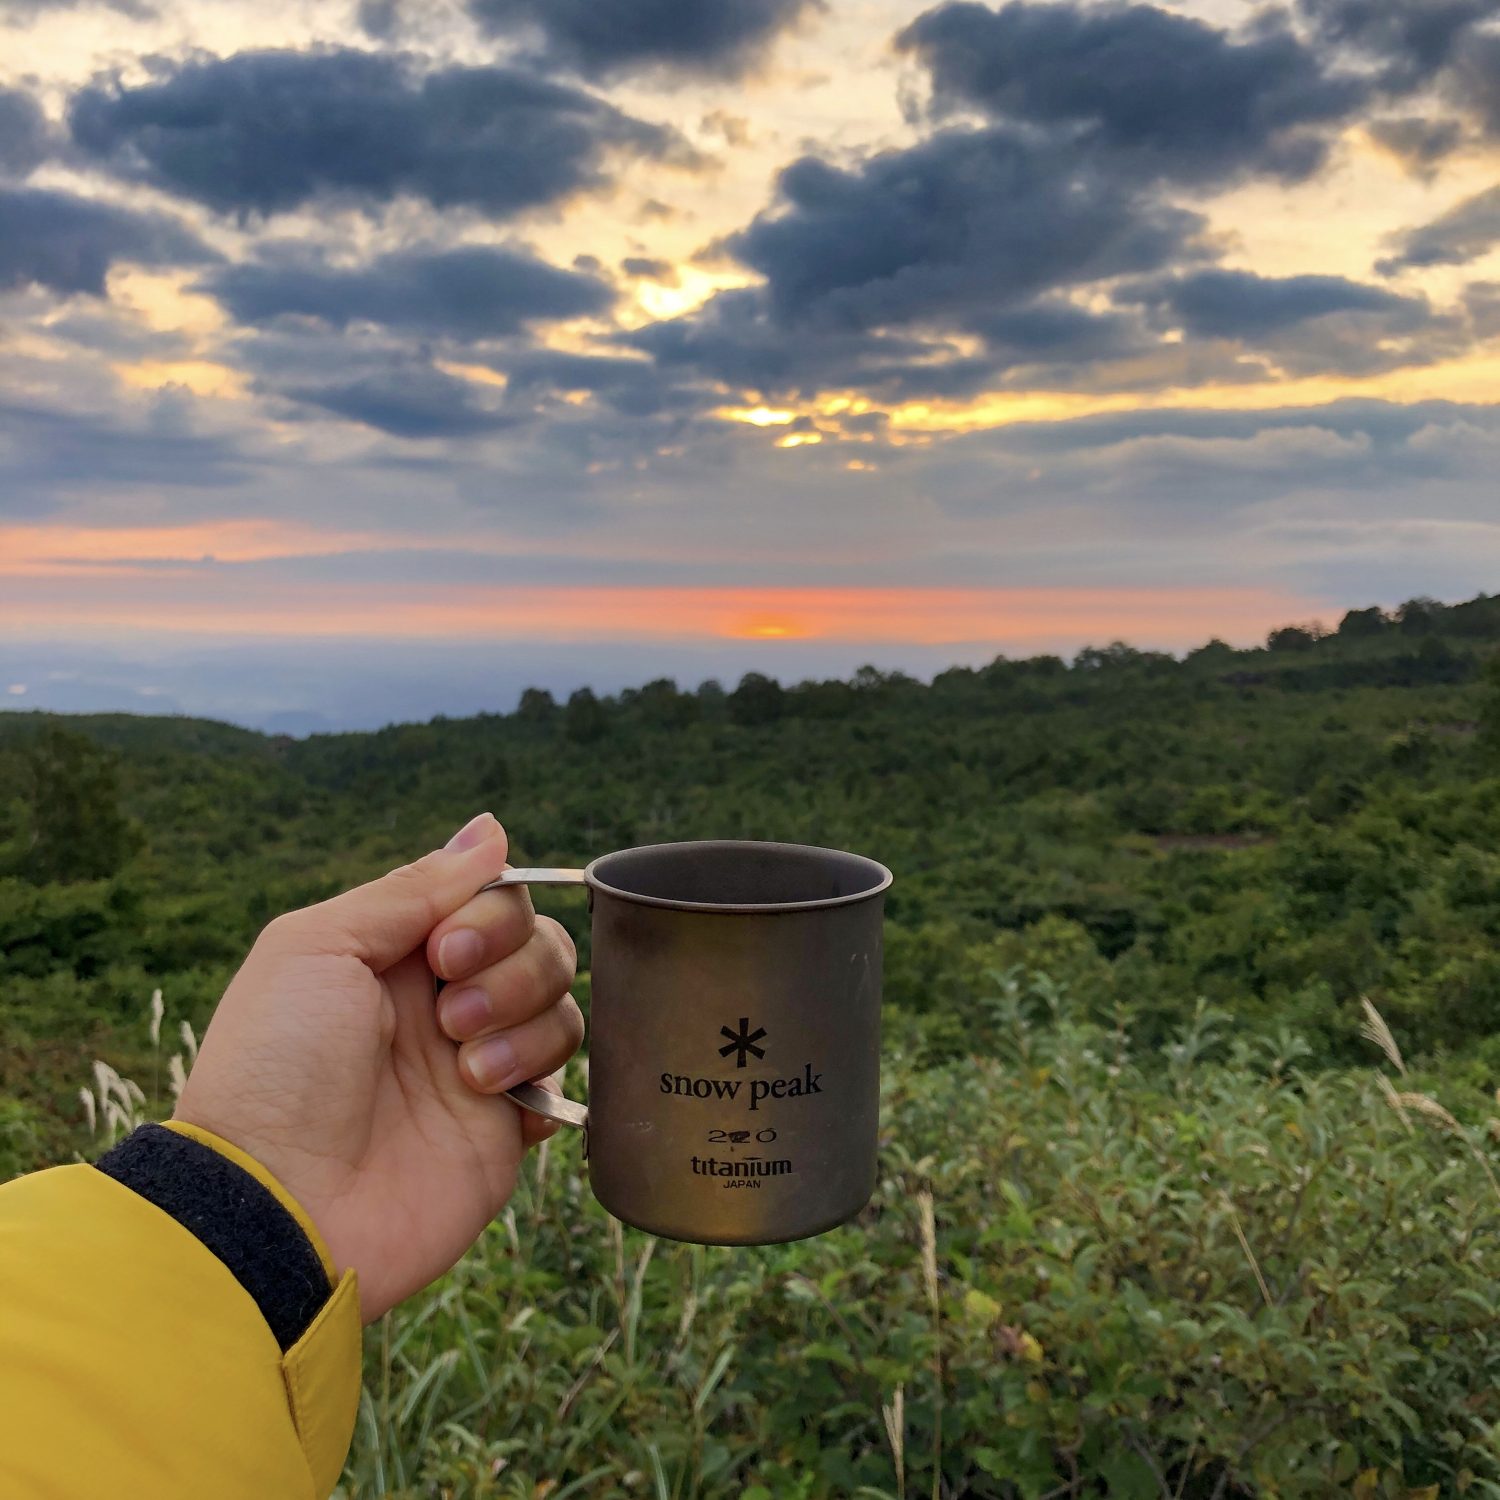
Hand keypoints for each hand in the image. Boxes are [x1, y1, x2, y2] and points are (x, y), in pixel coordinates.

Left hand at [174, 813, 582, 1321]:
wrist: (281, 1206)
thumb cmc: (278, 1068)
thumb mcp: (318, 946)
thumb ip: (412, 888)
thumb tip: (491, 828)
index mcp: (397, 954)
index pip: (490, 897)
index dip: (490, 912)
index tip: (443, 949)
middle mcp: (443, 1001)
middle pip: (540, 941)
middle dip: (510, 965)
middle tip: (448, 1011)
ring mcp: (479, 1063)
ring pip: (562, 1002)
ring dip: (521, 1022)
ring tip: (463, 1069)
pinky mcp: (506, 1127)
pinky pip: (568, 1076)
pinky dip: (538, 1074)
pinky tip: (487, 1098)